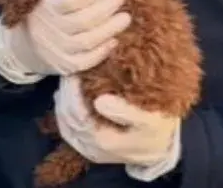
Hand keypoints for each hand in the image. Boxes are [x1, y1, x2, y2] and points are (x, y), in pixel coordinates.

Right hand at [0, 0, 130, 81]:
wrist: (21, 48)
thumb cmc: (36, 12)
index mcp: (42, 9)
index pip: (70, 1)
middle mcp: (48, 32)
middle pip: (83, 20)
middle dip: (106, 8)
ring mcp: (57, 52)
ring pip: (88, 41)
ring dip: (110, 28)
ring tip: (124, 17)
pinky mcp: (64, 67)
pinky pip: (87, 61)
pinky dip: (103, 51)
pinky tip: (114, 39)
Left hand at [54, 76, 180, 180]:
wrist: (160, 149)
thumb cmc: (157, 129)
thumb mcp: (150, 119)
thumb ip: (126, 112)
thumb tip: (99, 102)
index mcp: (104, 141)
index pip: (76, 113)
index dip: (72, 91)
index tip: (75, 72)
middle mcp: (92, 149)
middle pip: (67, 118)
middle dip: (66, 93)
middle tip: (70, 72)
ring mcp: (89, 150)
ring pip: (64, 124)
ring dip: (63, 101)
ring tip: (68, 81)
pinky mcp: (89, 149)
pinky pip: (68, 131)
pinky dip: (64, 113)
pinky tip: (66, 97)